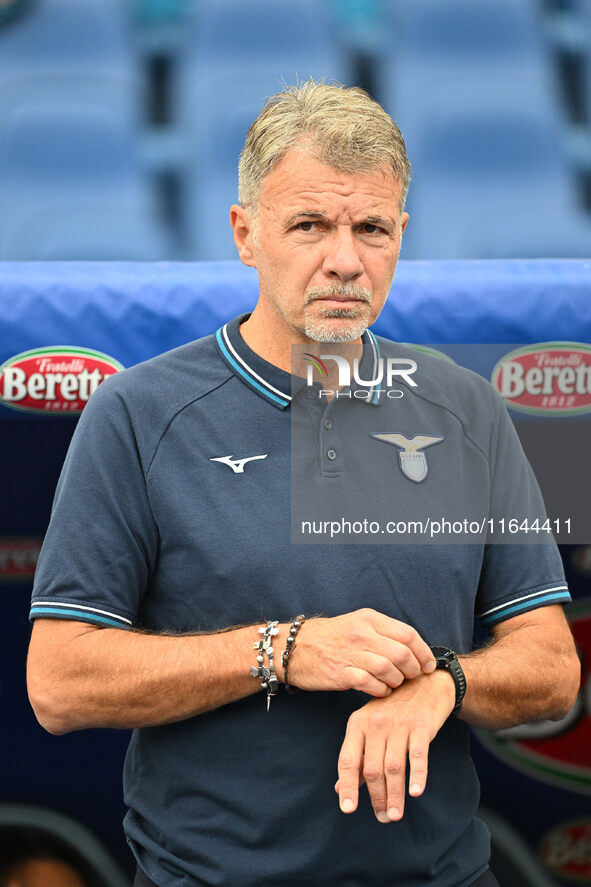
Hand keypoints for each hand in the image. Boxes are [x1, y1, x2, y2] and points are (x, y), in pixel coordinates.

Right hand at [287, 608, 435, 695]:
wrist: (294, 647)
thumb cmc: (330, 637)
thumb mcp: (356, 623)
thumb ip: (382, 632)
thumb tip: (413, 648)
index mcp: (369, 619)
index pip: (408, 634)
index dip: (423, 652)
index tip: (428, 665)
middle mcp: (361, 633)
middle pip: (402, 653)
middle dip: (413, 670)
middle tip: (413, 678)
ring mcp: (350, 653)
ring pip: (389, 669)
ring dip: (397, 681)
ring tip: (394, 684)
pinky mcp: (340, 673)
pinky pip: (372, 684)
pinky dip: (381, 690)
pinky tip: (380, 690)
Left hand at [335, 670, 454, 821]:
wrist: (424, 683)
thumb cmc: (393, 710)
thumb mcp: (369, 726)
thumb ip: (357, 756)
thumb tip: (339, 788)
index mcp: (357, 723)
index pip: (348, 760)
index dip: (347, 786)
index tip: (348, 810)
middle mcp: (375, 723)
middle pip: (373, 769)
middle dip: (377, 798)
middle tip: (383, 818)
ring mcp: (399, 724)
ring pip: (394, 767)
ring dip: (395, 795)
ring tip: (395, 815)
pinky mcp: (421, 726)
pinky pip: (418, 755)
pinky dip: (417, 775)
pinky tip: (416, 792)